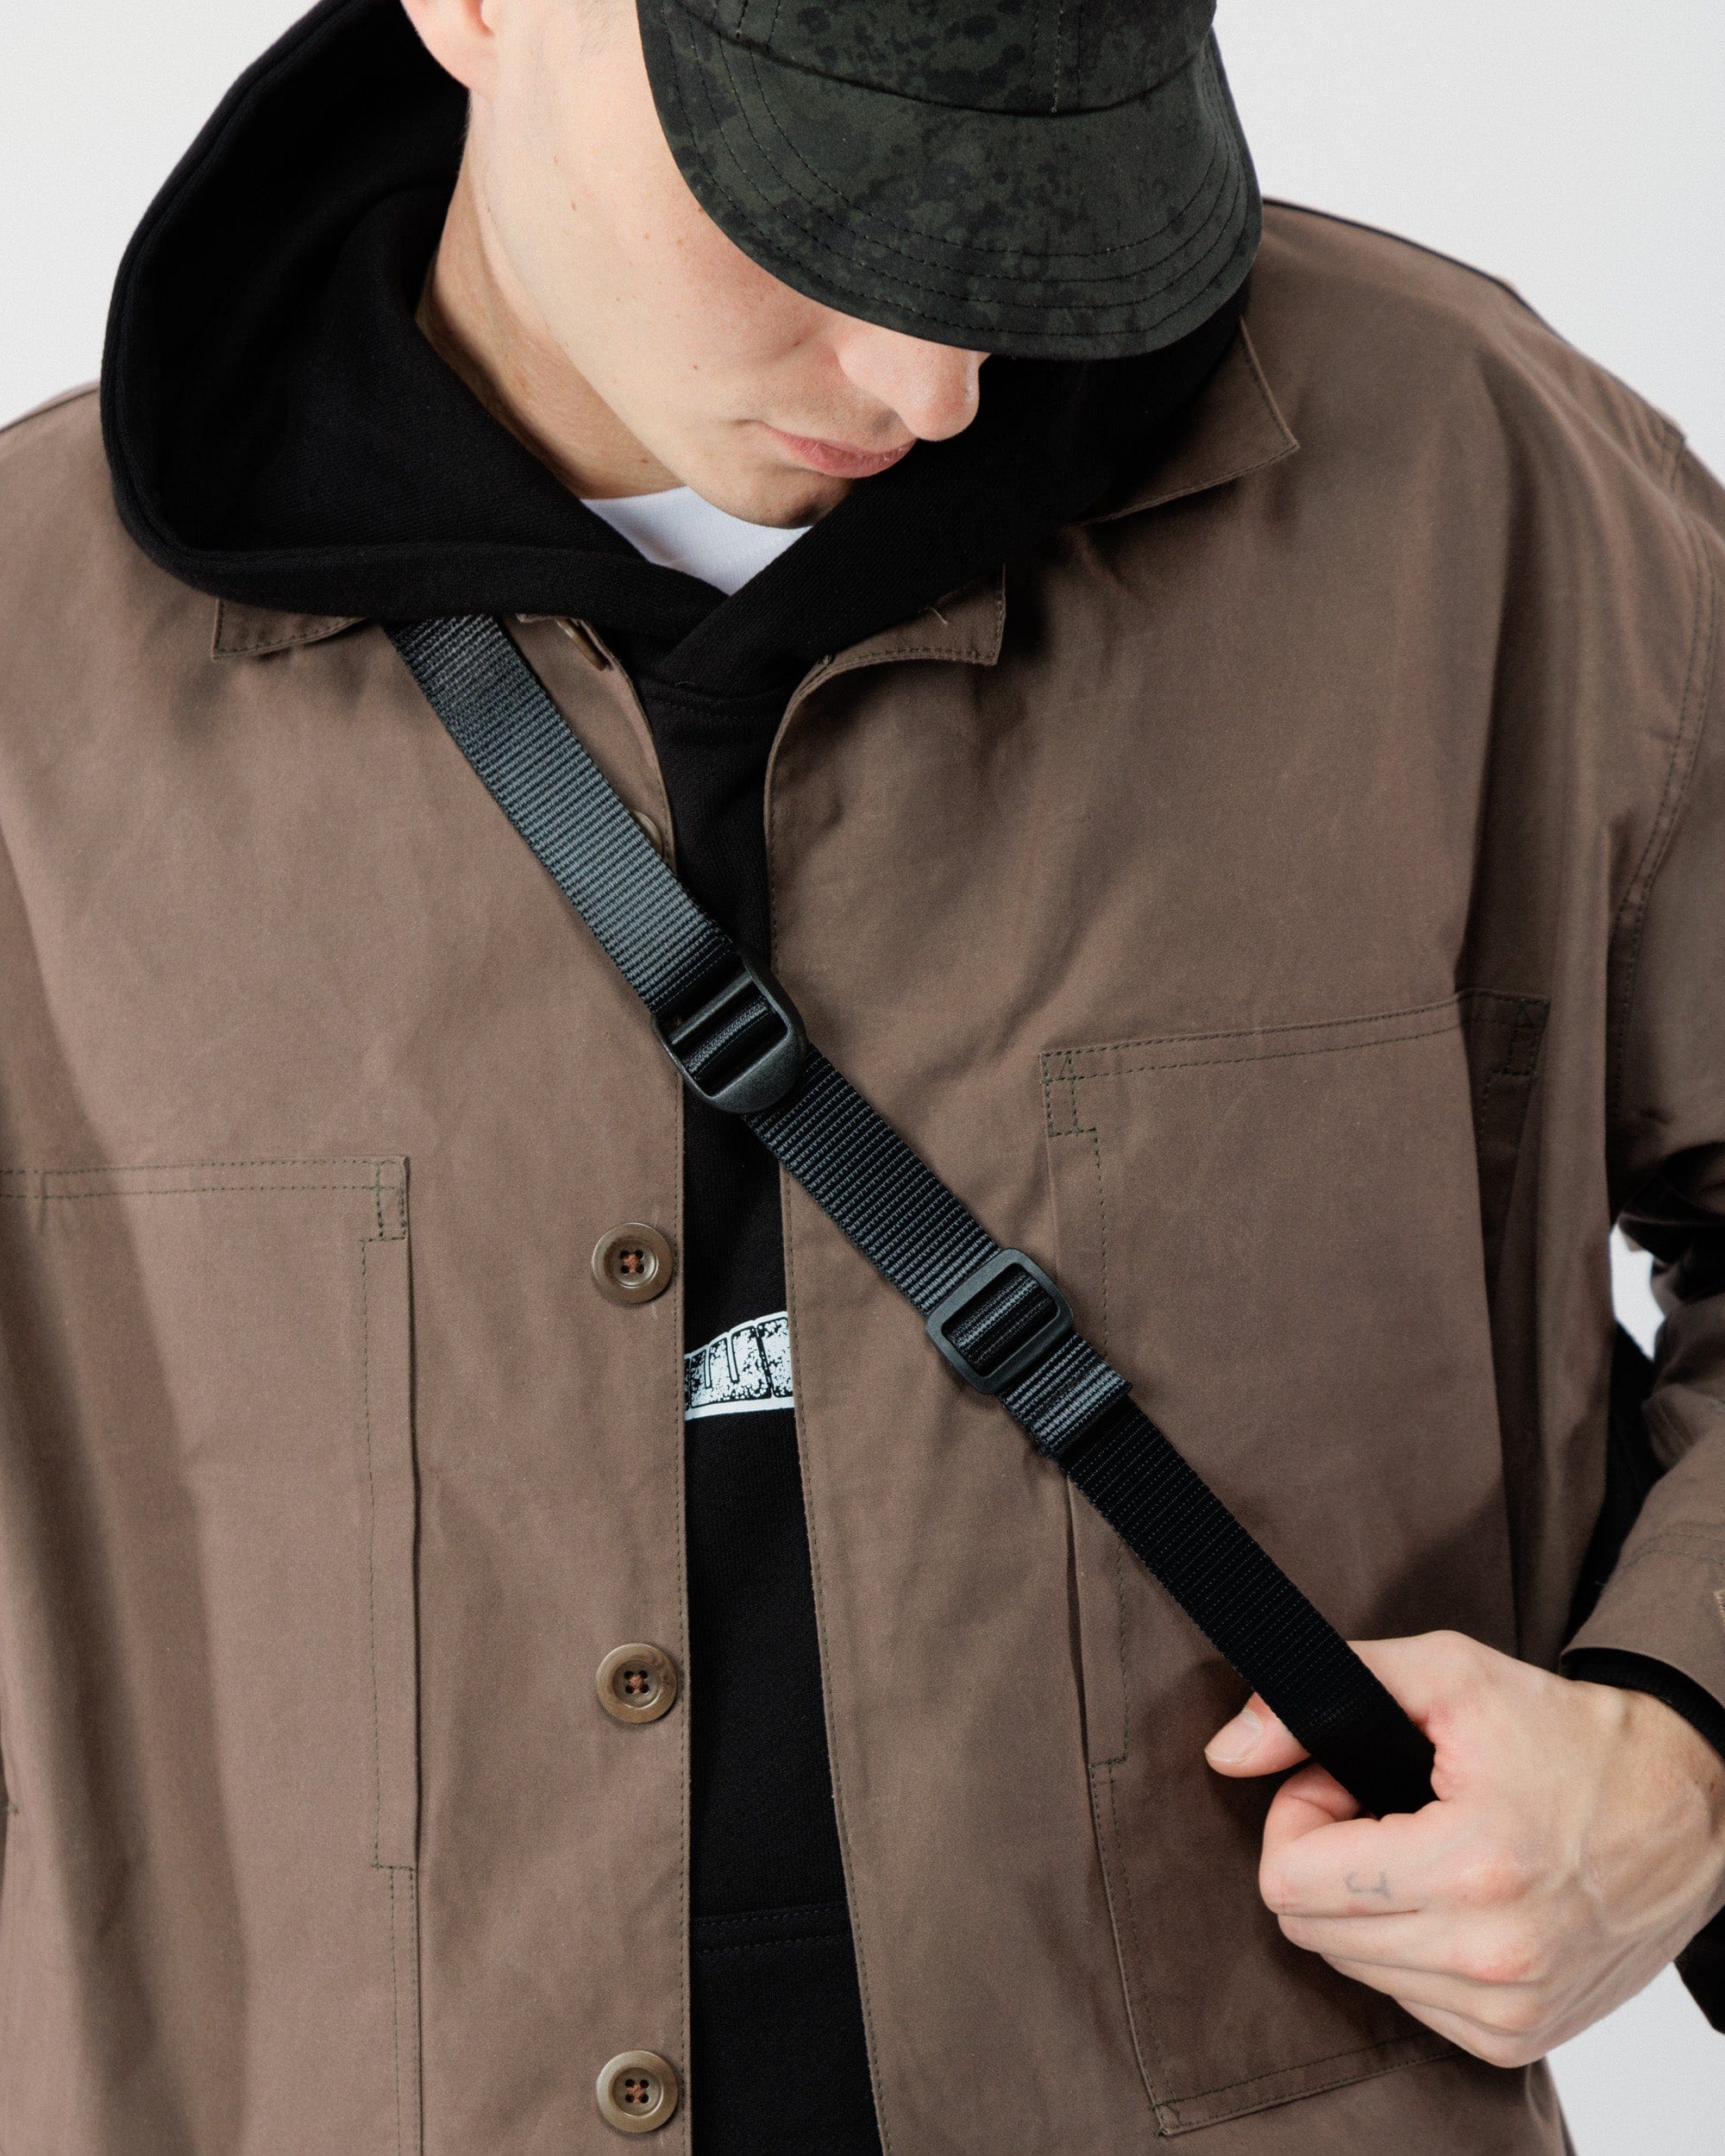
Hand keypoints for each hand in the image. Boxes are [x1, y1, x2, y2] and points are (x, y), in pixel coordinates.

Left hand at [1203, 1630, 1724, 2064]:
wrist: (1685, 1805)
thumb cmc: (1564, 1733)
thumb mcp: (1445, 1674)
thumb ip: (1319, 1696)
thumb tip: (1227, 1751)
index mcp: (1471, 1867)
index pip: (1290, 1882)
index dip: (1297, 1816)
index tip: (1339, 1780)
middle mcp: (1491, 1956)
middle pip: (1310, 1928)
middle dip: (1324, 1856)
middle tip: (1379, 1809)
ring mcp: (1509, 2008)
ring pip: (1351, 1968)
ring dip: (1365, 1904)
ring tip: (1422, 1845)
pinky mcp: (1520, 2038)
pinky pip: (1405, 2000)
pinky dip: (1410, 1946)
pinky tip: (1453, 1895)